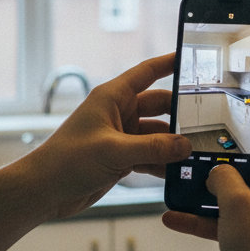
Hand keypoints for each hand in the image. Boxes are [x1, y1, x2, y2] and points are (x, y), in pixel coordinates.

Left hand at [27, 53, 190, 219]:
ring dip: (173, 144)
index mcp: (112, 97)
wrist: (43, 192)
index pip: (147, 72)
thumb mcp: (113, 151)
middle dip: (180, 114)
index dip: (170, 63)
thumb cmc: (65, 162)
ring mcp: (121, 136)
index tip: (192, 58)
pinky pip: (151, 154)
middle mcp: (118, 113)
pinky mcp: (122, 157)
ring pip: (158, 134)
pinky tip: (177, 171)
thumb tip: (184, 146)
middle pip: (160, 106)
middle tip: (206, 120)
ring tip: (194, 152)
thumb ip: (153, 148)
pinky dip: (163, 162)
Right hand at [163, 132, 249, 250]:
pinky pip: (234, 224)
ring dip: (213, 196)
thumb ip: (223, 177)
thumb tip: (218, 172)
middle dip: (230, 166)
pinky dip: (210, 220)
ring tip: (186, 188)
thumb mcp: (235, 202)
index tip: (246, 126)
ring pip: (242, 201)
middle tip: (208, 157)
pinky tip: (177, 218)